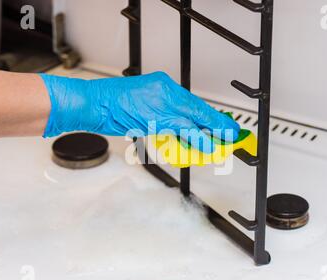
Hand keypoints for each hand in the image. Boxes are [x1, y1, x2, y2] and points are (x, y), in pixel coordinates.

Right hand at [40, 71, 239, 152]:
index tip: (220, 122)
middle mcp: (166, 92)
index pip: (192, 102)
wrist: (94, 103)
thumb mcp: (142, 103)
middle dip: (217, 123)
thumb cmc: (112, 103)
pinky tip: (208, 147)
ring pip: (195, 119)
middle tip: (231, 133)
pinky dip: (197, 140)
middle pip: (198, 109)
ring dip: (212, 132)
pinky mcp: (157, 119)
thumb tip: (176, 126)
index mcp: (164, 85)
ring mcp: (163, 105)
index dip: (208, 115)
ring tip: (225, 142)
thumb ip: (161, 112)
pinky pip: (183, 131)